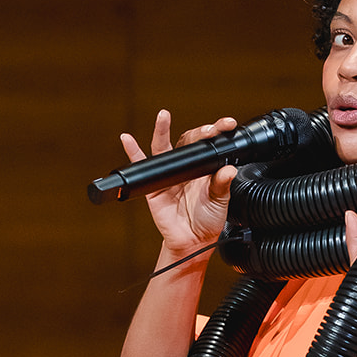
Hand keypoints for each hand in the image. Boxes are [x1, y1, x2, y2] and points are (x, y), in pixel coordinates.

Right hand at [121, 110, 238, 256]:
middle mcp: (187, 167)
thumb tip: (228, 170)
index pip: (210, 145)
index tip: (227, 125)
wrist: (192, 241)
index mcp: (205, 168)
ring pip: (164, 147)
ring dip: (161, 130)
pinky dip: (133, 152)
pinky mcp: (153, 184)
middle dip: (198, 132)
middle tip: (208, 130)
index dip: (217, 133)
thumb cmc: (208, 220)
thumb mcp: (219, 202)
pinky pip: (142, 166)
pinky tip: (127, 139)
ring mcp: (169, 173)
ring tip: (163, 116)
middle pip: (189, 141)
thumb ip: (222, 185)